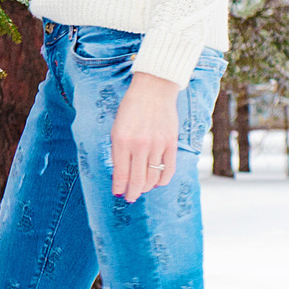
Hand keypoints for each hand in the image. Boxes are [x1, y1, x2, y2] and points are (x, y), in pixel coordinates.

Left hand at [109, 73, 182, 202]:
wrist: (153, 89)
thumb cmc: (131, 107)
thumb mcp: (117, 127)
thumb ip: (118, 150)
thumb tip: (120, 173)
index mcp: (121, 141)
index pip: (120, 173)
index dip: (119, 187)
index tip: (118, 194)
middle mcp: (139, 145)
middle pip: (137, 180)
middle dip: (132, 193)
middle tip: (130, 198)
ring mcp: (157, 145)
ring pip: (152, 177)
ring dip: (146, 187)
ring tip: (142, 190)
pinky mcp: (171, 143)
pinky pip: (169, 169)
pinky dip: (162, 180)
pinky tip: (157, 183)